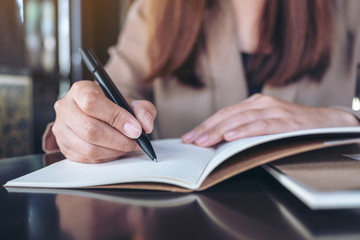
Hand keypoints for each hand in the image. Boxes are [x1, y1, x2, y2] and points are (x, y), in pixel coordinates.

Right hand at [52, 81, 156, 162]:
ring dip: (114, 151)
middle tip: (135, 141)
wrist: (101, 115)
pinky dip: (107, 158)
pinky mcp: (65, 148)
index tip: (136, 128)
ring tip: (128, 146)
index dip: (117, 117)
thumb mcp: (130, 102)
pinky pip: (87, 159)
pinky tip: (116, 151)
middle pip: (90, 129)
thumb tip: (145, 125)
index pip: (92, 102)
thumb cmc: (113, 107)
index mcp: (80, 90)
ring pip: (88, 148)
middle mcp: (66, 108)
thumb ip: (143, 109)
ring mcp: (62, 130)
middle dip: (119, 139)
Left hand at [182, 94, 358, 146]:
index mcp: (254, 104)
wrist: (326, 122)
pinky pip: (261, 125)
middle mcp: (261, 103)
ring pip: (240, 119)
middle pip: (227, 115)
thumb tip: (220, 142)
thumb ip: (246, 129)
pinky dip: (244, 131)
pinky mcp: (285, 120)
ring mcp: (273, 109)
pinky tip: (230, 136)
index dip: (205, 125)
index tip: (189, 136)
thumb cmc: (292, 126)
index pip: (224, 113)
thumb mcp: (266, 124)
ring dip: (219, 131)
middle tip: (190, 140)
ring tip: (203, 141)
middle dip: (206, 129)